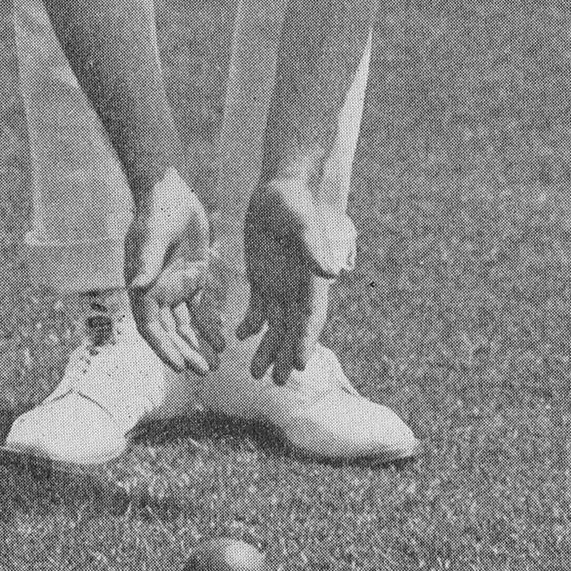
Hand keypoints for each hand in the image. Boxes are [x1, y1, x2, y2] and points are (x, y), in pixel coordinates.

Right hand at [125, 169, 225, 374]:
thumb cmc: (156, 211)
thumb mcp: (152, 235)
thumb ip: (146, 261)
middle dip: (186, 353)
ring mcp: (175, 288)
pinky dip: (209, 326)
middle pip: (170, 332)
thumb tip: (137, 286)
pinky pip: (201, 309)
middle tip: (205, 371)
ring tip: (216, 364)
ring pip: (186, 326)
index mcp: (141, 287)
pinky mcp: (192, 279)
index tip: (179, 366)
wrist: (171, 191)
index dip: (163, 349)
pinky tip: (223, 340)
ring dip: (198, 345)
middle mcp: (156, 293)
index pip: (150, 327)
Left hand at [236, 177, 337, 384]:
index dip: (306, 340)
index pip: (311, 317)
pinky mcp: (262, 279)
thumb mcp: (301, 223)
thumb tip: (331, 274)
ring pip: (275, 326)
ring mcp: (280, 286)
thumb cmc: (293, 201)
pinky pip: (257, 309)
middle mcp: (298, 288)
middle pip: (293, 329)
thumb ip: (313, 248)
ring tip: (255, 374)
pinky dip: (250, 325)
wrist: (277, 187)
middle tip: (276, 382)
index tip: (299, 365)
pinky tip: (239, 337)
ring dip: (267, 349)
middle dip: (286, 356)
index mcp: (312, 279)